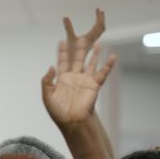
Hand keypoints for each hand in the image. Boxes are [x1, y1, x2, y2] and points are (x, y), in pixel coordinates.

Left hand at [42, 9, 115, 127]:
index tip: (61, 41)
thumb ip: (47, 81)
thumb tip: (50, 66)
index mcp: (62, 78)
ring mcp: (85, 80)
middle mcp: (74, 77)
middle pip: (77, 59)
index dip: (62, 52)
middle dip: (78, 48)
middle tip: (80, 37)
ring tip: (98, 42)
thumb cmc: (58, 111)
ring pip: (90, 63)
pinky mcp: (94, 85)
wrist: (72, 121)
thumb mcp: (47, 96)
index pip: (62, 61)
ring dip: (94, 54)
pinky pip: (102, 73)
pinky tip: (113, 56)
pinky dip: (108, 65)